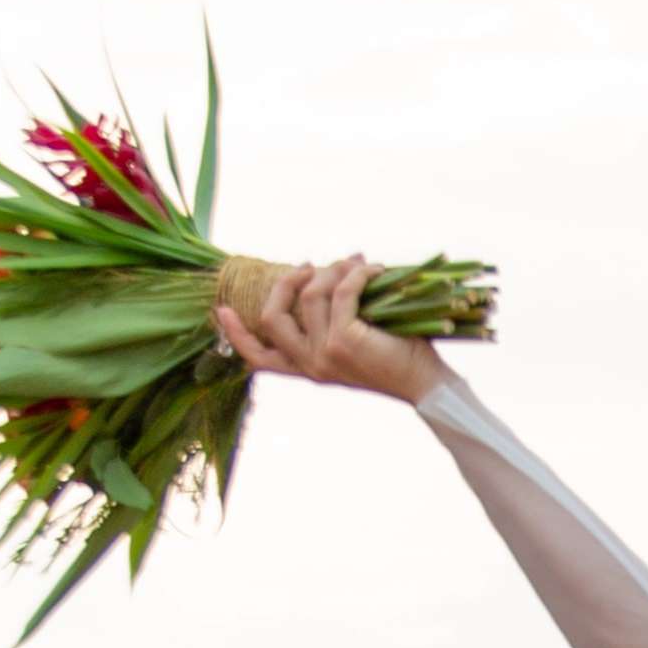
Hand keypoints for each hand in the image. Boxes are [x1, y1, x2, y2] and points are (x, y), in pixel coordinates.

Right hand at [211, 253, 444, 405]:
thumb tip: (322, 269)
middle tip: (310, 265)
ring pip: (309, 295)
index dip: (236, 334)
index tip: (220, 311)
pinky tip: (374, 269)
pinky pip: (341, 292)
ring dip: (333, 269)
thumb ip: (329, 317)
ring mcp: (325, 354)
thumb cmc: (398, 358)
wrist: (427, 384)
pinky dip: (357, 273)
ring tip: (356, 263)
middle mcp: (310, 365)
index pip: (258, 358)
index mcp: (307, 369)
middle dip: (287, 282)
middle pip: (272, 317)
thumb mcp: (353, 340)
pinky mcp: (345, 340)